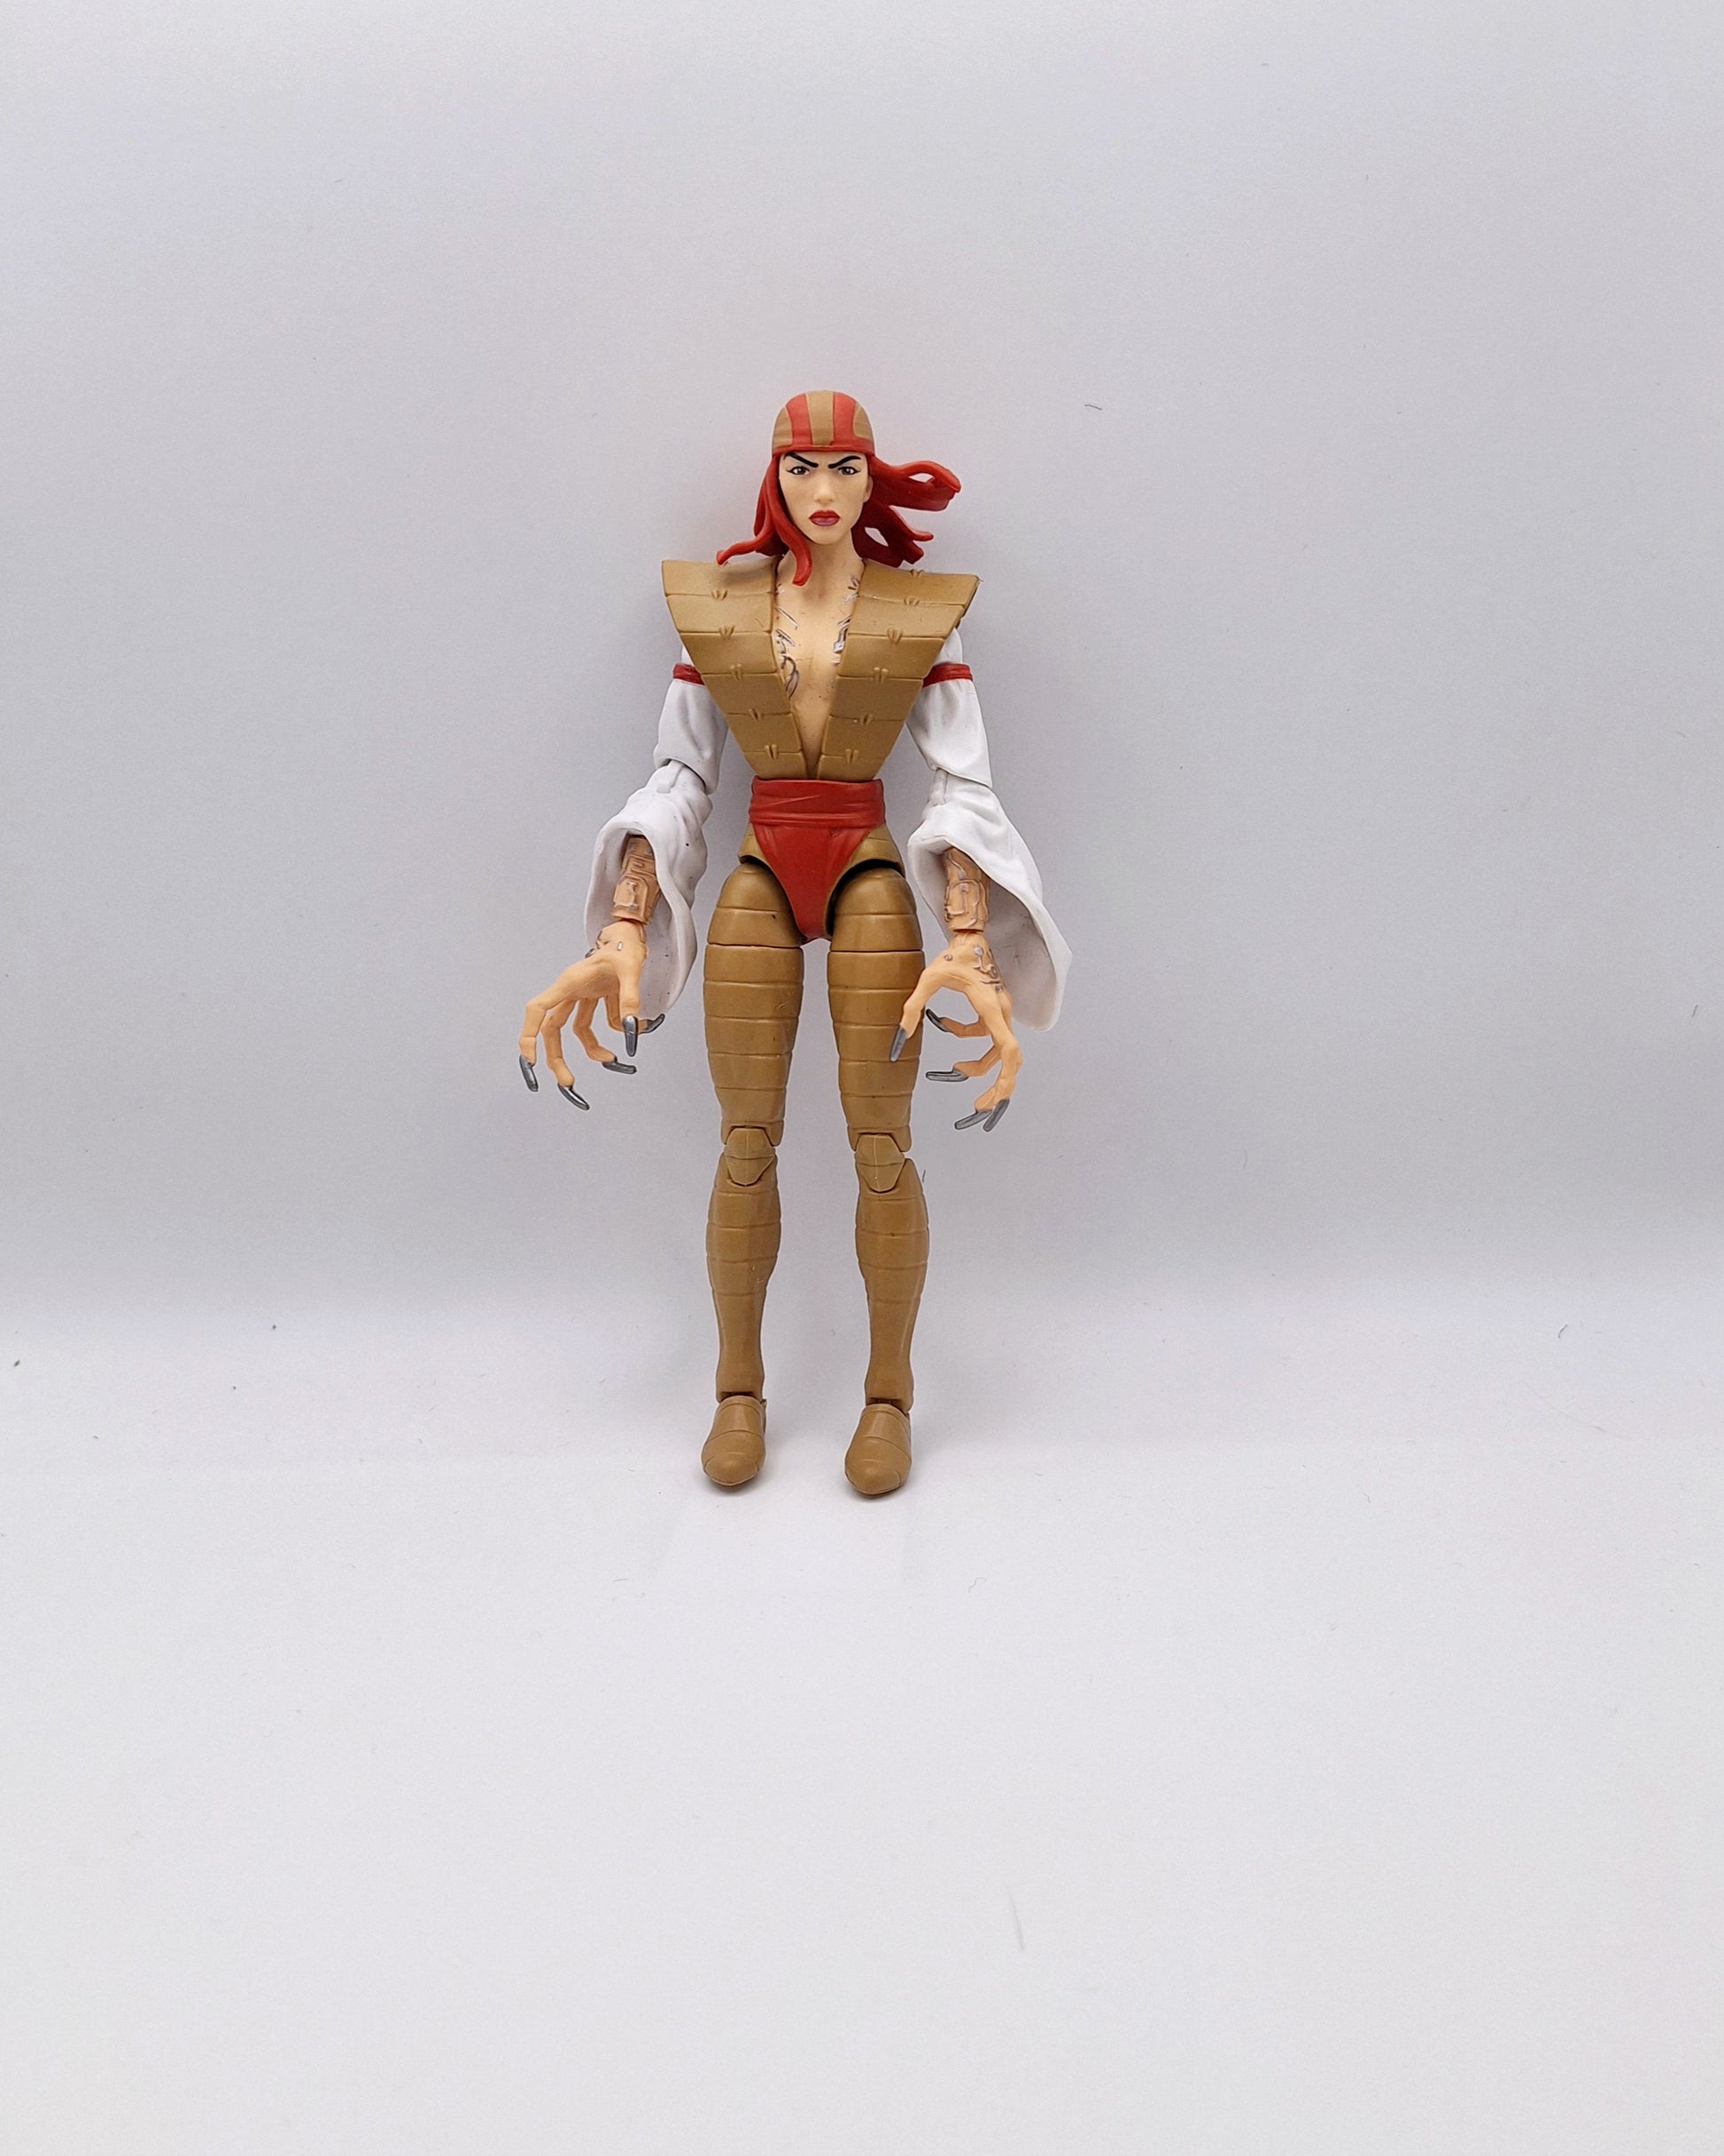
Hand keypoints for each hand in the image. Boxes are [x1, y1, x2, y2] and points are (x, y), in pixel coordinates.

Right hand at [517, 920, 657, 1108]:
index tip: (529, 1059)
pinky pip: (599, 1022)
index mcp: (569, 983)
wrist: (630, 932)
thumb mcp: (632, 970)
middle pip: (553, 1029)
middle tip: (568, 1083)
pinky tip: (635, 1029)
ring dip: (590, 1050)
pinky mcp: (596, 998)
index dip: (528, 1035)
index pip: (538, 1010)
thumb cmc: (625, 945)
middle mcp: (570, 991)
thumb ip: (630, 1000)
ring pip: (574, 1030)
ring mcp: (582, 996)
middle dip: (556, 1057)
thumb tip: (634, 1030)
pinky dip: (615, 1031)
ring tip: (612, 1060)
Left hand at [892, 933, 1019, 1131]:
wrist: (970, 935)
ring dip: (979, 1065)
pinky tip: (944, 1025)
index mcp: (989, 1006)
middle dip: (998, 1086)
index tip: (992, 1099)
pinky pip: (988, 1035)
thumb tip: (899, 1040)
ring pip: (999, 1050)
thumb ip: (912, 1009)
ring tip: (954, 1071)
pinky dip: (969, 1039)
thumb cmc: (951, 955)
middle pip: (1010, 1058)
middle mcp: (1001, 1012)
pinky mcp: (995, 1010)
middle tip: (978, 1108)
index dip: (1003, 1078)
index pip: (1006, 1049)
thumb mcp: (926, 980)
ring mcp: (1001, 1012)